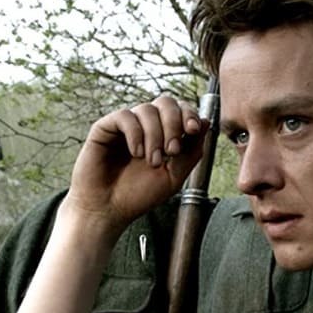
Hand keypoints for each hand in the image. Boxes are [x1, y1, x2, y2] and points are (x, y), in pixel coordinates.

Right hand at [67, 95, 204, 231]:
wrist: (108, 210)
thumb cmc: (138, 195)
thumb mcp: (174, 177)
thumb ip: (192, 152)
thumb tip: (206, 122)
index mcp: (163, 134)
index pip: (180, 109)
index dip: (189, 113)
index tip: (193, 130)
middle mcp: (145, 126)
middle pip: (165, 102)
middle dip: (174, 123)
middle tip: (171, 151)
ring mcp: (125, 125)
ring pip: (146, 109)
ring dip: (155, 135)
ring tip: (151, 161)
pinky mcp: (105, 127)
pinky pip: (125, 116)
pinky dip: (135, 134)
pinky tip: (136, 154)